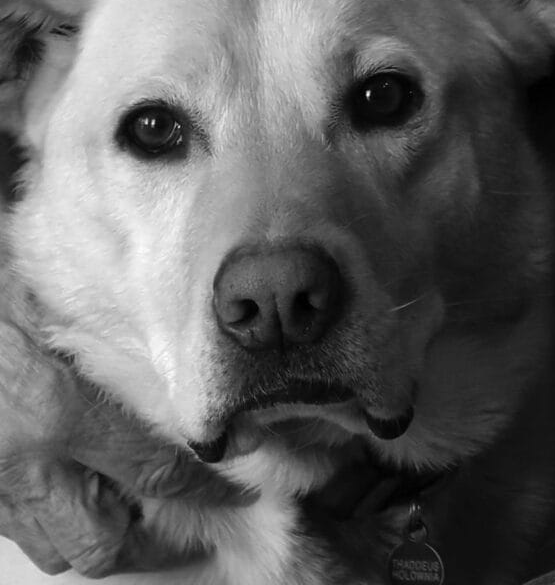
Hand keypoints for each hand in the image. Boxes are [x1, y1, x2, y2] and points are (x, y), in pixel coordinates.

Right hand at [0, 311, 236, 575]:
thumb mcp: (48, 300)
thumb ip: (106, 332)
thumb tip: (165, 334)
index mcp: (57, 413)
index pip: (153, 470)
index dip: (203, 485)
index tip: (237, 484)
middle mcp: (24, 466)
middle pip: (103, 542)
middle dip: (152, 540)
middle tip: (190, 520)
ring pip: (56, 550)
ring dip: (99, 538)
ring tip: (138, 512)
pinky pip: (18, 530)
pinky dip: (51, 523)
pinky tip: (76, 496)